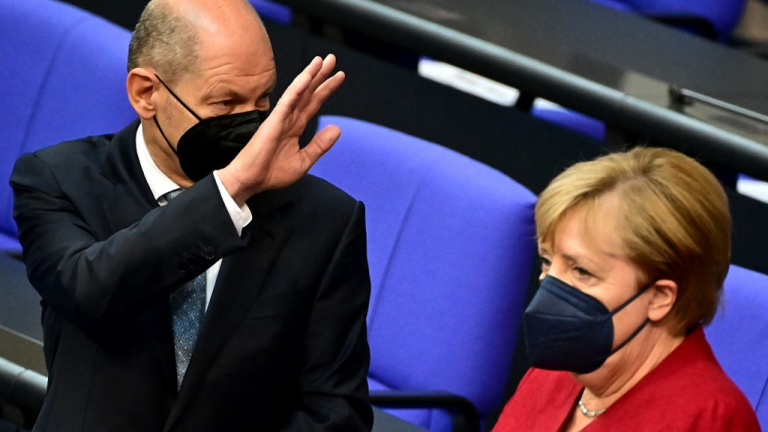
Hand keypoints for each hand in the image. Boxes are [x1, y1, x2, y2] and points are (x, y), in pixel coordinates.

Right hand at [218, 54, 344, 204]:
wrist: (251, 181)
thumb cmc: (272, 173)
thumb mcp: (304, 160)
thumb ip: (320, 144)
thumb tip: (337, 128)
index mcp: (295, 127)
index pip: (313, 103)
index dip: (326, 89)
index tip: (339, 76)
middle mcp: (289, 118)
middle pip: (308, 92)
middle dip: (321, 76)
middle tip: (332, 58)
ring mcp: (281, 118)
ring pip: (298, 92)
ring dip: (310, 75)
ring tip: (322, 61)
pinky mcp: (274, 121)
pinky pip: (288, 101)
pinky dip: (298, 88)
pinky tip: (308, 77)